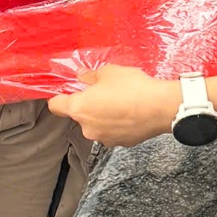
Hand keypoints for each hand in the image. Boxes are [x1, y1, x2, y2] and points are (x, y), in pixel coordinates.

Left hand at [47, 67, 177, 146]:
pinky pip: (112, 131)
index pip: (56, 105)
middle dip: (89, 105)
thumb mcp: (109, 72)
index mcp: (79, 108)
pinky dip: (117, 124)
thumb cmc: (132, 88)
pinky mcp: (120, 143)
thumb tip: (83, 77)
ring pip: (97, 125)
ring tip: (121, 103)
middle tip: (104, 92)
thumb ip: (91, 76)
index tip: (66, 92)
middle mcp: (87, 128)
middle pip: (79, 115)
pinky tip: (130, 114)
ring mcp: (104, 138)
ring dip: (103, 116)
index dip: (59, 97)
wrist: (160, 108)